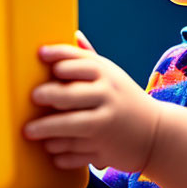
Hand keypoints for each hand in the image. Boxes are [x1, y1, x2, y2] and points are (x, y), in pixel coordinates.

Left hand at [23, 30, 162, 172]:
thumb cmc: (124, 99)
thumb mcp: (113, 75)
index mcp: (108, 76)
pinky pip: (76, 153)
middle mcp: (107, 98)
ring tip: (31, 130)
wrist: (155, 134)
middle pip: (71, 95)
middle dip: (48, 94)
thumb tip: (73, 33)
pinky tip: (52, 149)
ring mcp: (106, 126)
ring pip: (70, 127)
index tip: (41, 56)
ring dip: (48, 130)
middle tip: (34, 96)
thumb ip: (90, 57)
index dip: (60, 57)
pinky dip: (61, 154)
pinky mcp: (104, 152)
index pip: (82, 62)